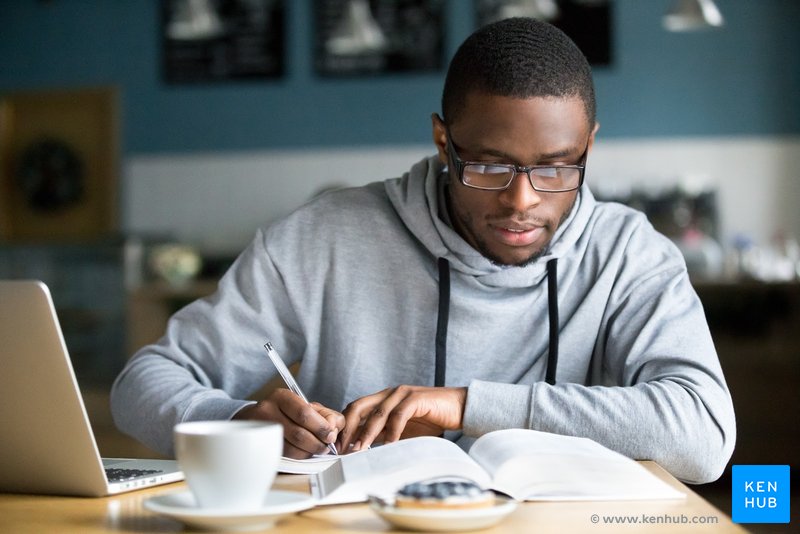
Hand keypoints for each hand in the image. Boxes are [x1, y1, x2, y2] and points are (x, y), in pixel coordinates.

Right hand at [233, 389, 344, 458]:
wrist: (255, 419)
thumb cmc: (287, 412)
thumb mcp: (306, 405)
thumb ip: (325, 414)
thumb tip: (335, 428)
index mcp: (282, 397)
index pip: (304, 413)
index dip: (321, 427)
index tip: (331, 435)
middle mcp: (268, 411)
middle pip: (298, 433)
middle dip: (317, 443)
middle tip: (326, 446)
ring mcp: (262, 430)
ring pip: (291, 448)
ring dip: (309, 452)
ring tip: (317, 449)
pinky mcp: (261, 446)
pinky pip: (284, 456)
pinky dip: (299, 456)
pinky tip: (304, 452)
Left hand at [337, 385, 466, 452]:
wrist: (459, 408)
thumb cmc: (431, 419)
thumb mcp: (401, 429)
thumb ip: (383, 433)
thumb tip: (361, 447)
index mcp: (383, 399)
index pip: (355, 409)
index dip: (344, 426)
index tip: (337, 447)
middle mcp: (389, 393)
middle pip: (359, 406)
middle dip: (348, 428)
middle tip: (342, 449)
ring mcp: (402, 394)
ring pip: (377, 413)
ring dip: (366, 433)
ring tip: (359, 449)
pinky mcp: (416, 398)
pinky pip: (399, 415)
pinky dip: (392, 431)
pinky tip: (389, 445)